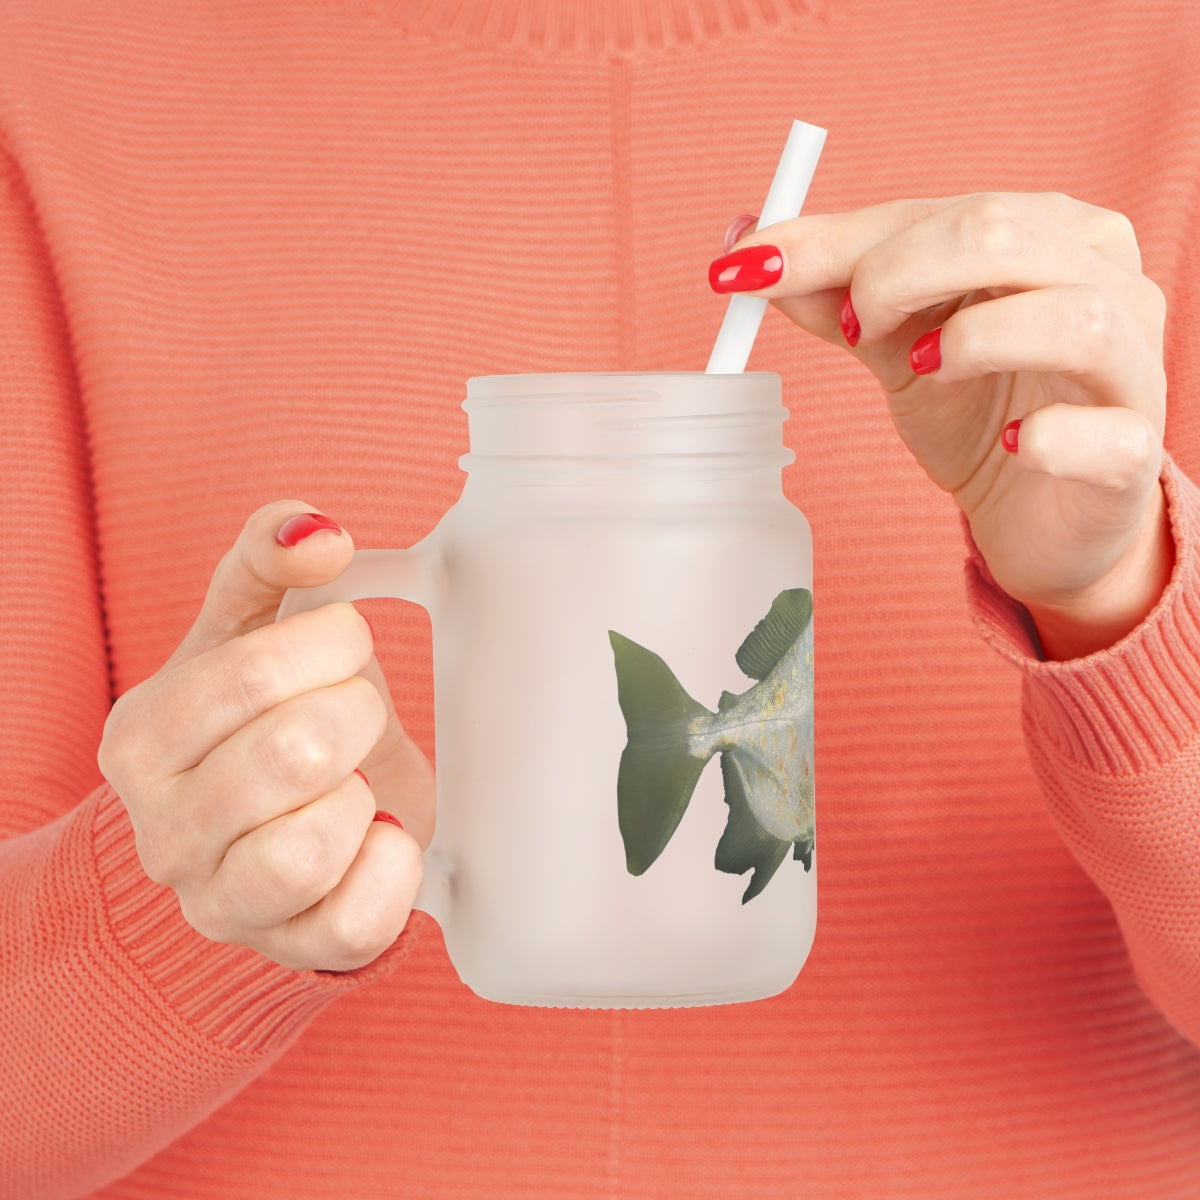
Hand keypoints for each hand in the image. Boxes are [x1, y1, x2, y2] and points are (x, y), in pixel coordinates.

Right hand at [98, 501, 433, 971]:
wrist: (271, 824)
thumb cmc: (261, 717)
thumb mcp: (249, 626)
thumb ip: (268, 558)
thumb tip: (317, 532)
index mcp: (142, 738)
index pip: (252, 674)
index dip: (330, 645)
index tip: (345, 644)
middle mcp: (164, 831)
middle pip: (294, 754)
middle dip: (356, 714)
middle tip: (356, 713)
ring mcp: (222, 902)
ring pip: (309, 849)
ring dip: (362, 796)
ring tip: (356, 780)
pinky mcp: (292, 949)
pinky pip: (356, 922)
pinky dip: (393, 867)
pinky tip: (381, 833)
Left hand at [712, 193, 1171, 658]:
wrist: (1039, 514)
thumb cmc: (978, 412)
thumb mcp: (896, 346)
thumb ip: (835, 295)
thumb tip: (748, 249)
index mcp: (1047, 234)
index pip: (938, 211)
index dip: (837, 240)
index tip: (749, 269)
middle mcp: (1105, 280)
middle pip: (1003, 234)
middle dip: (897, 274)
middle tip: (852, 329)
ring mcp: (1132, 366)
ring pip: (1074, 317)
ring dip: (973, 340)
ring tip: (922, 371)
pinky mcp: (1134, 452)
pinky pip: (1107, 434)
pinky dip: (1050, 437)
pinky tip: (1013, 446)